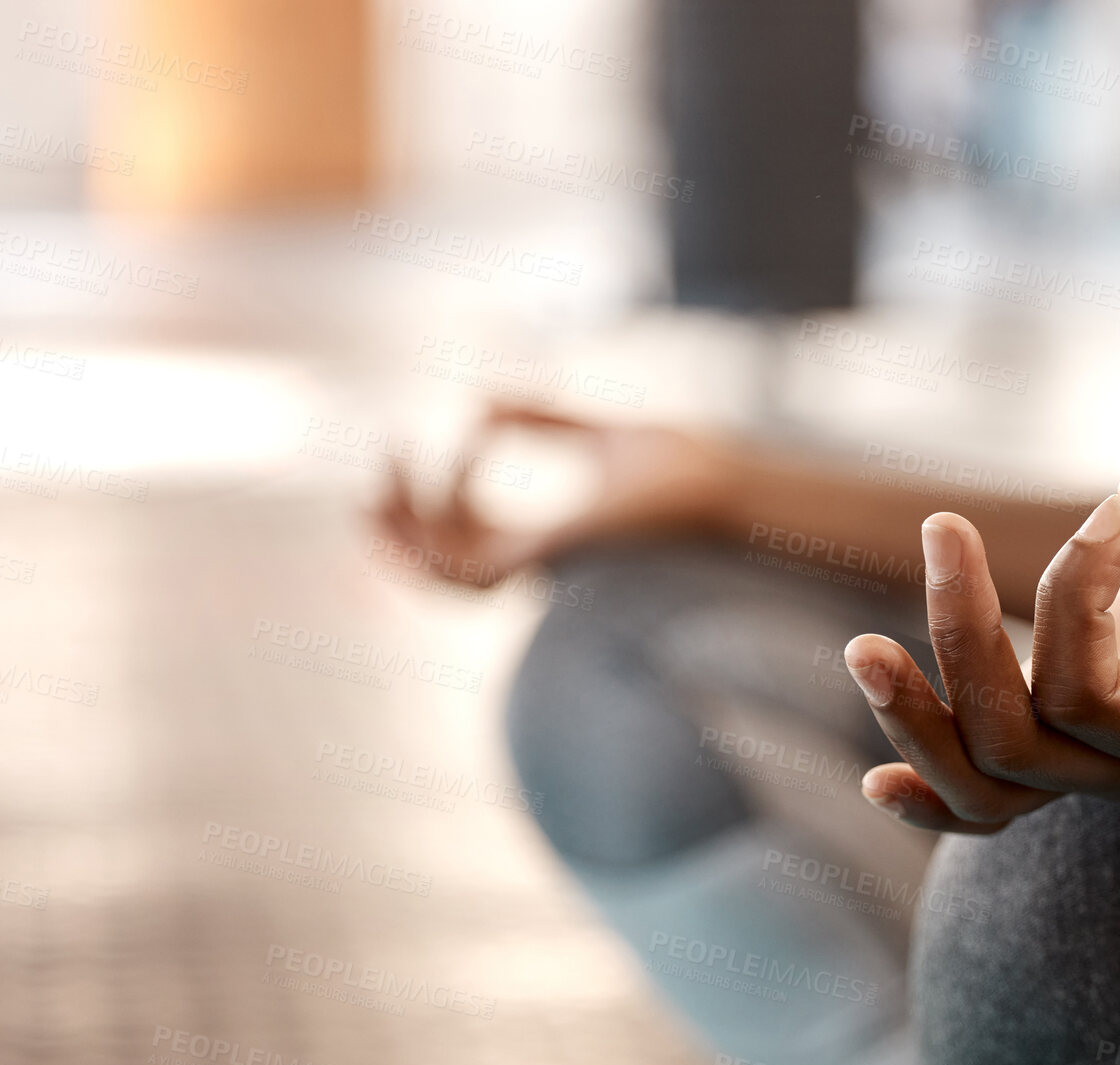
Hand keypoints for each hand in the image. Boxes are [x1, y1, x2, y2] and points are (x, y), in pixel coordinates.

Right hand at [371, 402, 738, 586]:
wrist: (714, 477)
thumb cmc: (674, 463)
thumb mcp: (590, 432)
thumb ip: (537, 420)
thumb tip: (480, 400)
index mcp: (542, 545)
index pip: (465, 542)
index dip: (440, 495)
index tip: (465, 422)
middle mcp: (532, 567)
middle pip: (434, 571)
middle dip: (391, 530)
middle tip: (373, 476)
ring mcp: (533, 571)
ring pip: (434, 577)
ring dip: (399, 526)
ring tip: (389, 462)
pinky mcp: (539, 564)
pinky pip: (461, 560)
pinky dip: (446, 504)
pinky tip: (463, 449)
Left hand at [842, 468, 1119, 832]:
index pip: (1089, 693)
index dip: (1074, 592)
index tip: (1117, 505)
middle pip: (1015, 747)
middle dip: (962, 638)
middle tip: (944, 528)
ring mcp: (1100, 768)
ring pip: (984, 791)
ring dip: (914, 724)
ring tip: (859, 648)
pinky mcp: (1068, 744)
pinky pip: (988, 804)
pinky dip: (930, 797)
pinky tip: (874, 784)